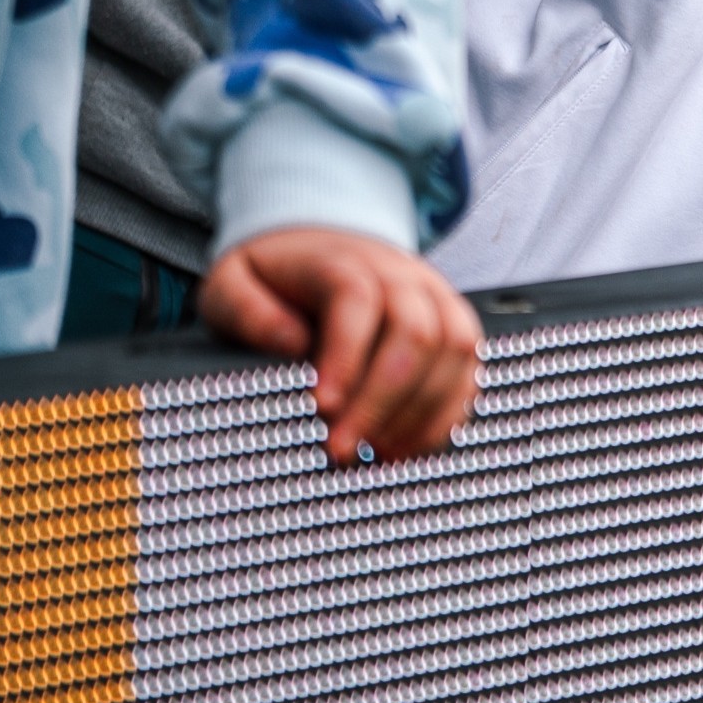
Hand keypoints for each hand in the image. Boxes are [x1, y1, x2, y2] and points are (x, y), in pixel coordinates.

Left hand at [198, 226, 481, 466]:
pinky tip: (408, 448)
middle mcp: (401, 276)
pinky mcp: (454, 326)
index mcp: (343, 263)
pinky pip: (470, 369)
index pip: (357, 300)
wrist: (322, 246)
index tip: (321, 407)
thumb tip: (290, 345)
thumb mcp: (232, 281)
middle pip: (417, 331)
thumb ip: (246, 310)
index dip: (345, 356)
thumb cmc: (273, 278)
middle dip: (382, 400)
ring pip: (455, 349)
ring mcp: (436, 299)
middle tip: (341, 450)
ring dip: (421, 412)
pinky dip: (446, 415)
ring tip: (377, 456)